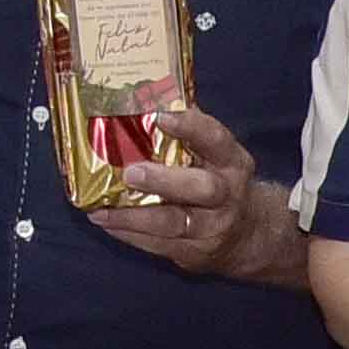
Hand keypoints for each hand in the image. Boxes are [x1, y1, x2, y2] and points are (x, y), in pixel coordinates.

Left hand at [90, 100, 296, 283]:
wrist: (247, 235)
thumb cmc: (220, 182)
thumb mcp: (217, 155)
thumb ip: (189, 131)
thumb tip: (148, 96)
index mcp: (232, 161)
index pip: (215, 139)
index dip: (190, 127)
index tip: (161, 116)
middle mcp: (227, 194)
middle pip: (202, 189)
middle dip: (164, 181)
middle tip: (130, 173)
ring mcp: (212, 227)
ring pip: (173, 223)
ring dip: (134, 216)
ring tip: (101, 210)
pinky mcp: (194, 252)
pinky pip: (158, 244)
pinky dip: (129, 234)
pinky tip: (106, 222)